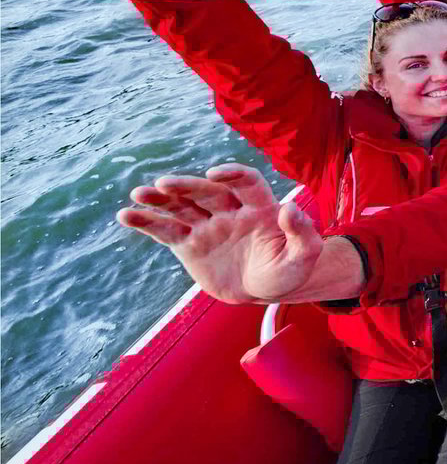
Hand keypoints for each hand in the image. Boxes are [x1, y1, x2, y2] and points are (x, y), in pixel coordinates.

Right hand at [117, 165, 321, 303]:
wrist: (263, 288)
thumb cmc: (287, 270)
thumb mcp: (303, 257)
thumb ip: (303, 233)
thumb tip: (291, 208)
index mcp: (260, 207)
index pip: (247, 183)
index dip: (233, 174)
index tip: (214, 174)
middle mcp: (230, 210)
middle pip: (207, 192)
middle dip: (186, 186)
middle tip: (162, 184)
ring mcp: (208, 225)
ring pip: (182, 207)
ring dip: (160, 200)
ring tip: (138, 194)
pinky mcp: (189, 244)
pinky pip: (167, 231)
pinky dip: (147, 223)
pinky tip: (126, 215)